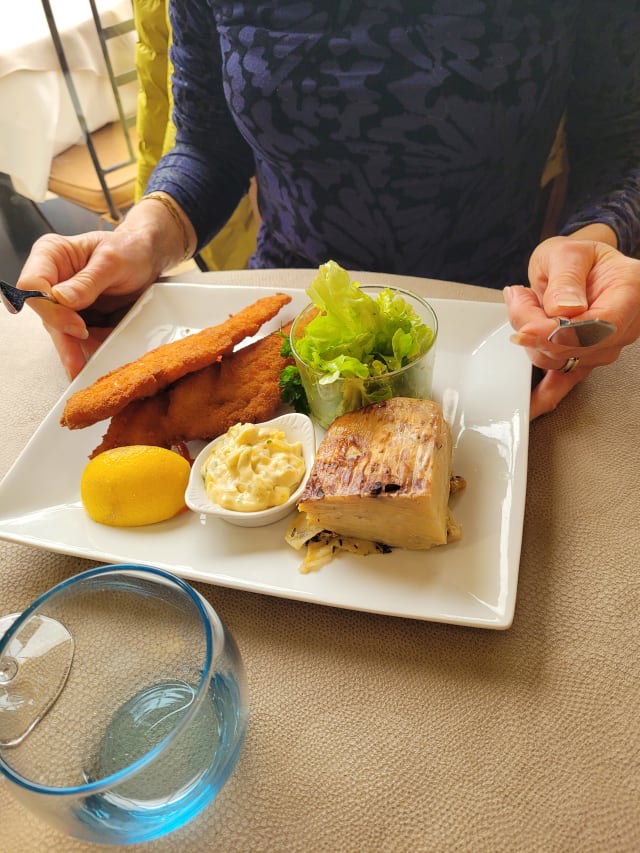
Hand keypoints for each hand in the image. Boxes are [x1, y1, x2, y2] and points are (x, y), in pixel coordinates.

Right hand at [17, 229, 157, 378]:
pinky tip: (100, 357)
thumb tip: (61, 299)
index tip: (76, 324)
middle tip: (77, 362)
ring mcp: (63, 301)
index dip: (50, 309)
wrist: (147, 258)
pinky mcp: (78, 317)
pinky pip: (79, 337)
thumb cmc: (129, 249)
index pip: (32, 285)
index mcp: (51, 255)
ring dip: (75, 350)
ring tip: (86, 368)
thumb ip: (88, 280)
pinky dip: (90, 348)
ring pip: (60, 331)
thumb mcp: (113, 261)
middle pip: (45, 314)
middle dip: (63, 339)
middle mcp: (52, 279)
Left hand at [505, 231, 639, 418]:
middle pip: (575, 346)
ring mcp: (603, 348)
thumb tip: (565, 309)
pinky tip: (529, 406)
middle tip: (518, 298)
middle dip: (535, 328)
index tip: (527, 329)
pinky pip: (565, 383)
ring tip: (523, 300)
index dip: (560, 333)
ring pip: (558, 360)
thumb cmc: (579, 258)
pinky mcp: (583, 360)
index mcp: (629, 294)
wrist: (580, 266)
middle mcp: (622, 327)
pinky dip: (544, 394)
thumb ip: (567, 278)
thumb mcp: (570, 252)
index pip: (598, 325)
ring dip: (530, 339)